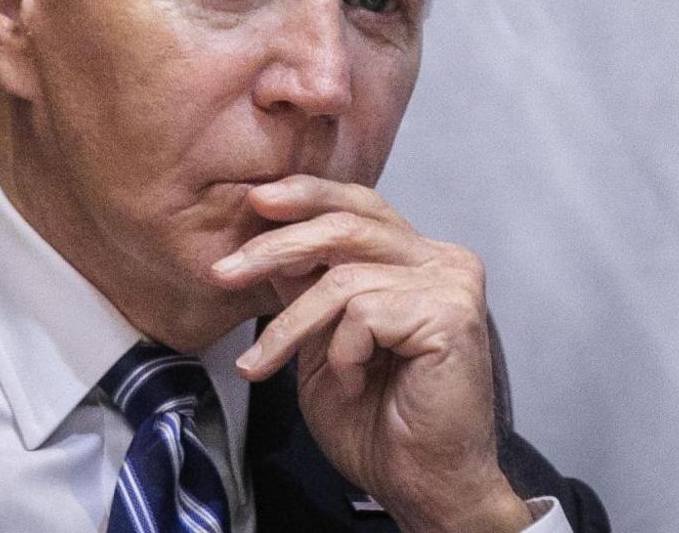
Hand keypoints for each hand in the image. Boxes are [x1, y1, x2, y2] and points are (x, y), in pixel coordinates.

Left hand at [209, 177, 532, 532]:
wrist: (422, 483)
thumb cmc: (380, 423)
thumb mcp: (325, 343)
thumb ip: (309, 290)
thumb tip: (270, 242)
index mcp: (420, 260)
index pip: (361, 206)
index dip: (308, 196)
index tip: (255, 201)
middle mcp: (444, 261)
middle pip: (349, 226)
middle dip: (277, 246)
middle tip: (225, 273)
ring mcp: (453, 283)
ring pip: (345, 276)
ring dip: (291, 326)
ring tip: (265, 364)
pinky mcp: (451, 313)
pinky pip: (364, 313)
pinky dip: (342, 353)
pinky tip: (352, 383)